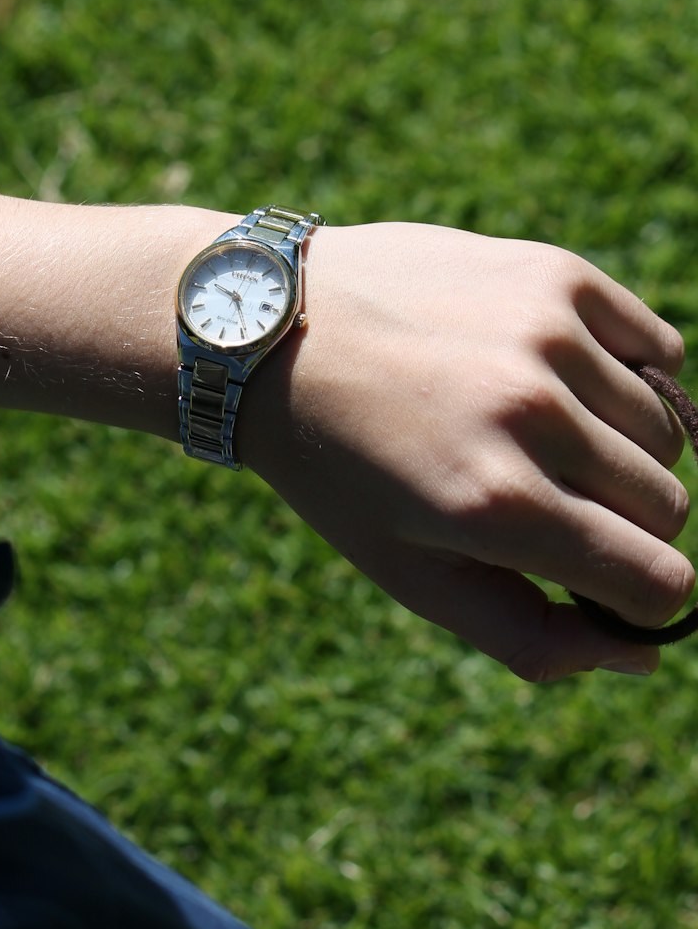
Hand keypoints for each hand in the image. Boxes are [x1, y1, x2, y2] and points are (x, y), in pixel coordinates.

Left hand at [242, 222, 690, 680]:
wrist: (270, 327)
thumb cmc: (339, 466)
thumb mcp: (408, 572)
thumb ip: (528, 635)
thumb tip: (641, 654)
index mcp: (495, 505)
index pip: (660, 581)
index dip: (641, 598)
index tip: (606, 582)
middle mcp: (532, 414)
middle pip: (667, 506)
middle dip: (623, 524)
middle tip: (545, 499)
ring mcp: (548, 335)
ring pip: (666, 430)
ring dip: (619, 448)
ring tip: (534, 432)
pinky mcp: (554, 273)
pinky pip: (659, 348)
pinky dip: (627, 373)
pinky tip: (558, 376)